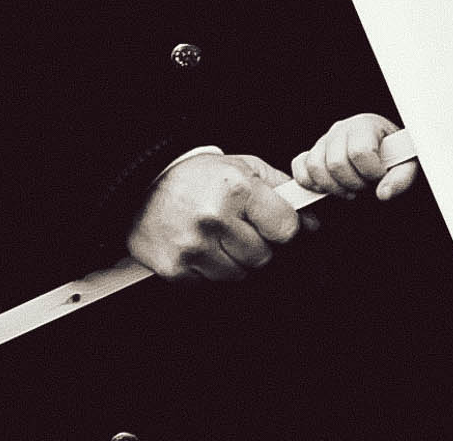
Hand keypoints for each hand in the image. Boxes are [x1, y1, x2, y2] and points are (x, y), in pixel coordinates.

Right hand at [126, 151, 300, 281]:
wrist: (141, 187)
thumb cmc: (196, 178)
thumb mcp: (244, 168)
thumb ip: (281, 191)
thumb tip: (311, 221)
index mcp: (237, 189)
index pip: (286, 228)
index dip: (282, 228)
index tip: (273, 224)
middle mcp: (215, 218)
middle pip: (263, 256)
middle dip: (255, 244)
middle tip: (236, 227)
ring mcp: (194, 247)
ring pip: (238, 274)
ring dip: (232, 260)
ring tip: (216, 236)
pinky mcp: (176, 269)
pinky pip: (209, 284)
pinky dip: (207, 270)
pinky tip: (198, 248)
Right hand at [292, 113, 417, 202]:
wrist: (384, 152)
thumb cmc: (393, 156)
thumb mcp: (406, 165)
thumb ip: (401, 178)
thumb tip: (383, 193)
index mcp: (365, 124)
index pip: (359, 151)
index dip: (370, 171)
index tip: (379, 175)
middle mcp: (341, 129)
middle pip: (335, 163)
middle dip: (352, 182)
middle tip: (364, 184)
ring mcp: (323, 141)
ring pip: (314, 167)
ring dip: (333, 186)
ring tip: (349, 187)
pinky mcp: (311, 153)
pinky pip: (300, 168)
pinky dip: (311, 183)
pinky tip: (328, 188)